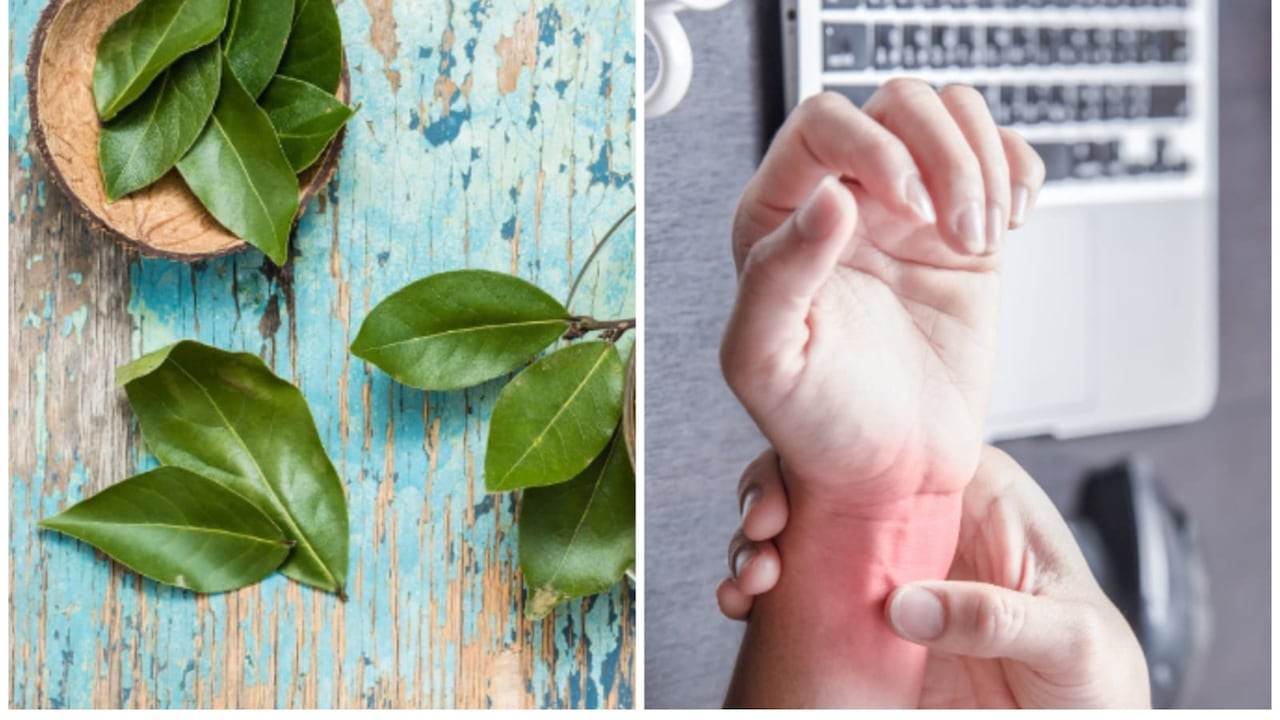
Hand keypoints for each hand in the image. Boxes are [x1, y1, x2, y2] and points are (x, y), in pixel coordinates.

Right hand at [717, 446, 1150, 708]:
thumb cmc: (1096, 678)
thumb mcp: (1073, 640)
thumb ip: (1001, 616)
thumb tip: (909, 607)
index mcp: (980, 498)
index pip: (899, 453)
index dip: (842, 457)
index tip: (803, 488)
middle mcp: (924, 525)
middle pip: (833, 483)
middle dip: (780, 498)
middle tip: (763, 533)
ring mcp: (888, 574)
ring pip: (805, 533)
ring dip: (762, 548)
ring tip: (750, 579)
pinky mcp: (865, 624)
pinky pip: (801, 597)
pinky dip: (764, 598)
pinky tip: (747, 607)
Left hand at [721, 84, 1044, 507]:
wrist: (890, 472)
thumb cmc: (816, 424)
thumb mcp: (766, 363)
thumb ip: (775, 275)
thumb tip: (826, 197)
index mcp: (777, 218)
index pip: (822, 122)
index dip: (872, 145)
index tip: (907, 206)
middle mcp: (838, 199)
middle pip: (897, 104)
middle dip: (941, 153)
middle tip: (951, 229)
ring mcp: (904, 211)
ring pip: (950, 115)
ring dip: (983, 161)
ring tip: (980, 236)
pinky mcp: (961, 229)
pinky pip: (998, 152)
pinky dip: (1018, 166)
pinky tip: (1009, 221)